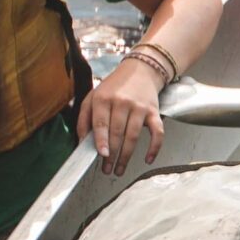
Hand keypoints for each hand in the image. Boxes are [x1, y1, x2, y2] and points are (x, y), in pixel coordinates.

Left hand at [77, 59, 167, 176]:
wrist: (140, 70)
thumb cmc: (114, 87)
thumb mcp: (92, 97)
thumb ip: (84, 119)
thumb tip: (82, 142)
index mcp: (103, 98)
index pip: (101, 123)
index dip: (102, 140)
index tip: (102, 154)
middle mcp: (122, 102)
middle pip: (117, 133)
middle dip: (112, 154)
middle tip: (107, 169)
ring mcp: (140, 107)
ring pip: (133, 136)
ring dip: (127, 156)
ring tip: (119, 169)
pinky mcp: (154, 112)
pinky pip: (157, 132)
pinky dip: (155, 147)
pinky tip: (148, 159)